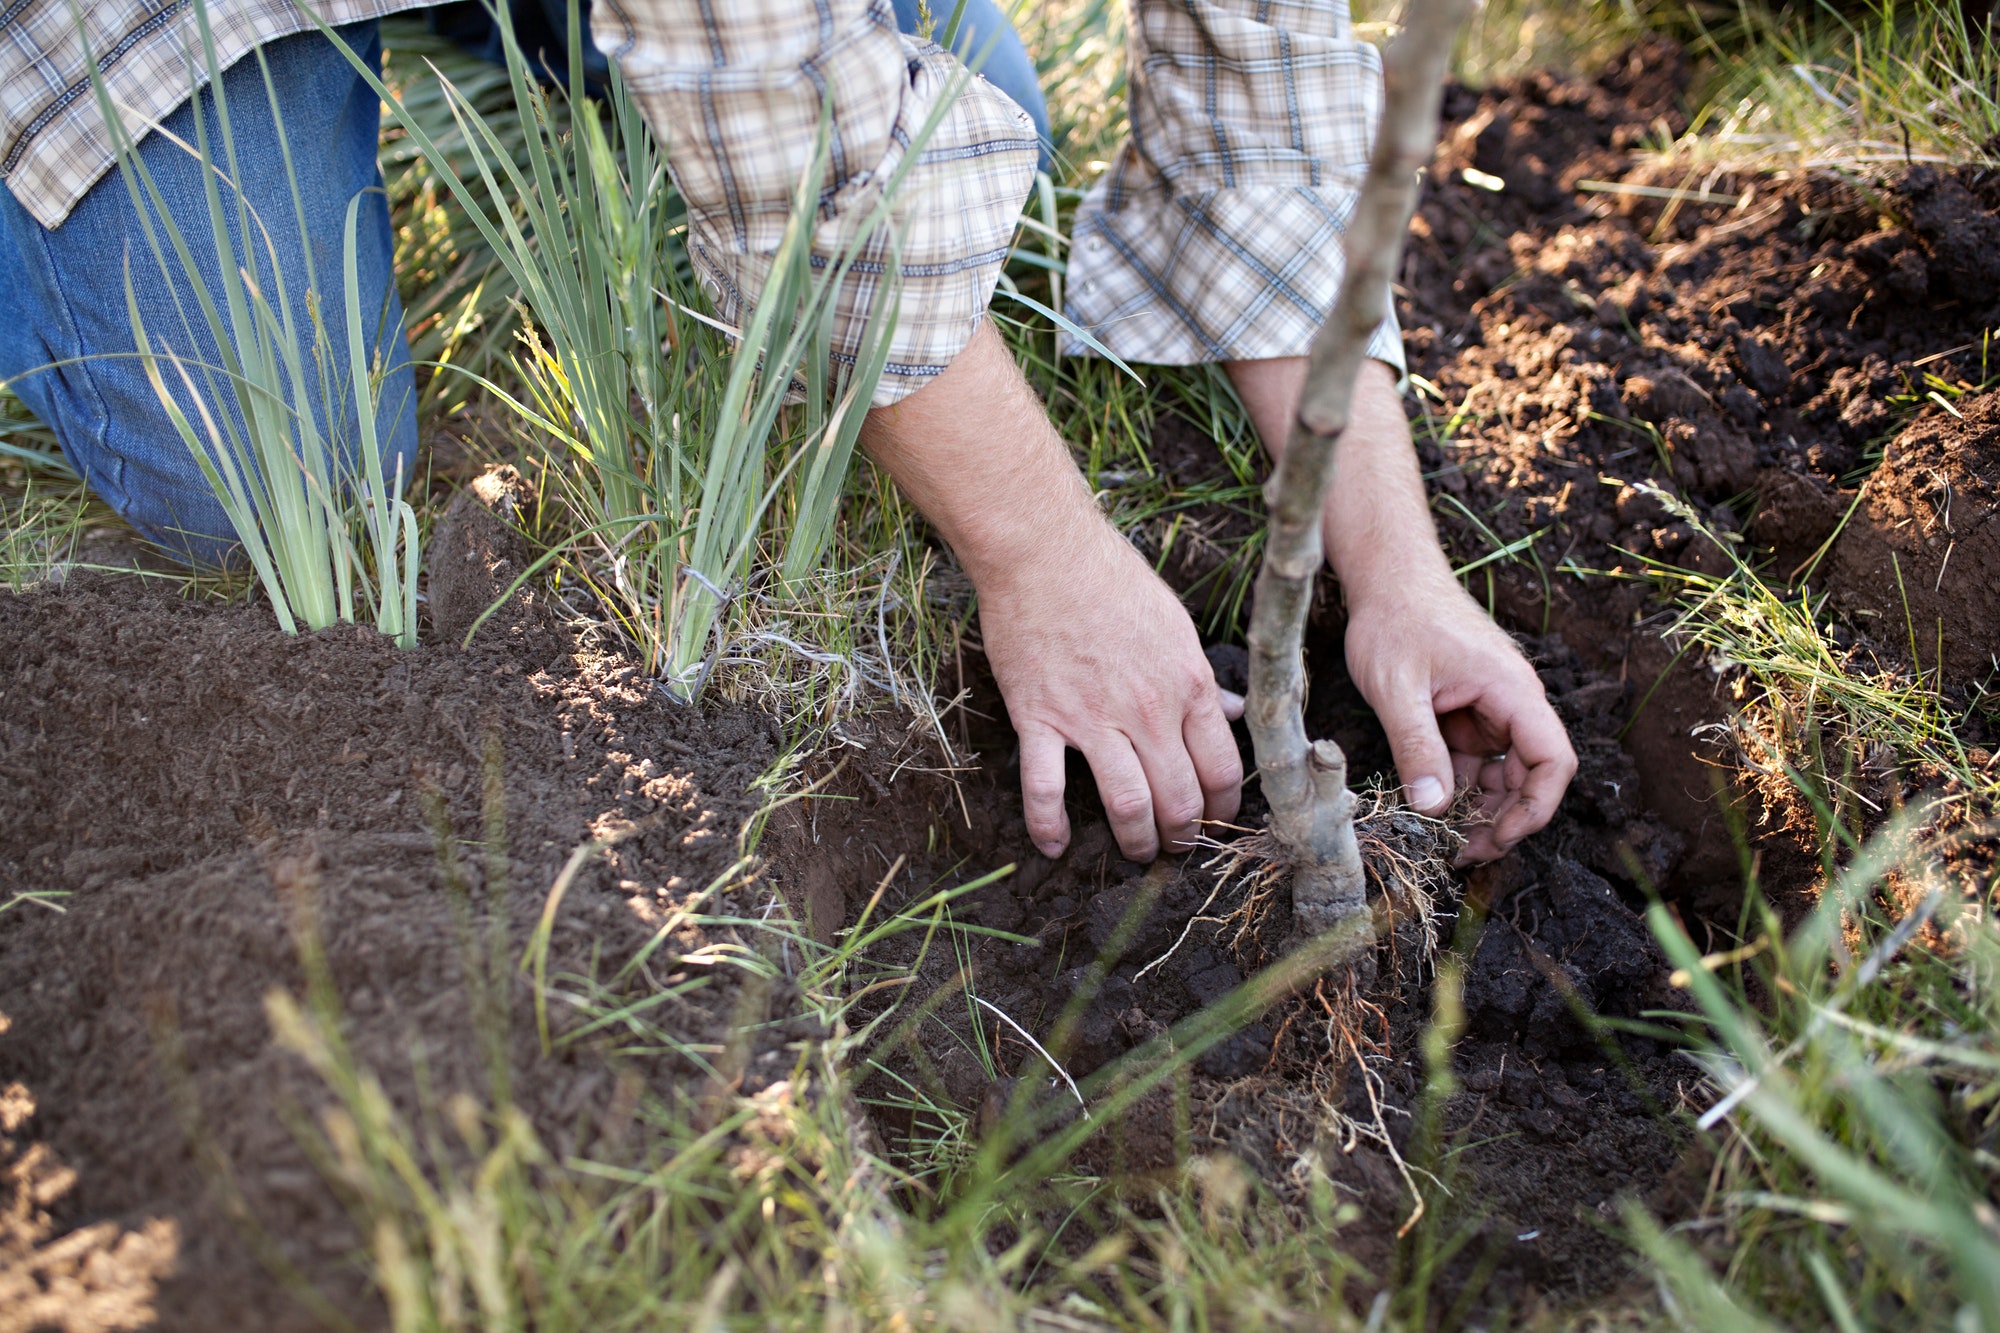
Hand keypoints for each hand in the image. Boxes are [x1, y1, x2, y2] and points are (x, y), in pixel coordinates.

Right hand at [862, 321, 1241, 861]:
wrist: (1044, 551)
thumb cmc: (1112, 579)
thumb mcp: (1175, 624)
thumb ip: (1203, 679)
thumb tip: (1235, 713)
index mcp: (1188, 684)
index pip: (1223, 766)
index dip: (1225, 804)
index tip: (1217, 818)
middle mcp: (1147, 709)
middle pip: (1179, 797)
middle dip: (1185, 835)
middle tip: (1178, 846)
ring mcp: (1092, 718)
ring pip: (1127, 805)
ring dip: (1136, 840)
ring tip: (1137, 851)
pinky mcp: (1041, 718)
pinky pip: (1045, 788)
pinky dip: (1049, 826)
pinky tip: (1054, 847)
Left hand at [1342, 571, 1575, 861]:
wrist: (1386, 576)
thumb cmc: (1395, 619)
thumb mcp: (1397, 688)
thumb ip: (1416, 746)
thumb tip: (1433, 809)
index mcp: (1511, 690)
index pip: (1552, 761)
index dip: (1533, 808)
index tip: (1497, 838)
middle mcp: (1512, 700)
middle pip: (1530, 775)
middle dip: (1502, 819)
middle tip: (1462, 853)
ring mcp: (1490, 707)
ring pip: (1501, 772)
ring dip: (1479, 808)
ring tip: (1444, 840)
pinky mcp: (1468, 710)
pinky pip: (1474, 759)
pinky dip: (1458, 785)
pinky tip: (1431, 806)